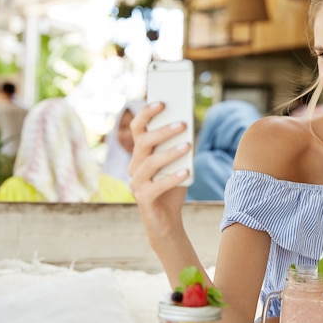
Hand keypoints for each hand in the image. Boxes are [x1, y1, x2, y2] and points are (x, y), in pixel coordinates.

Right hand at [128, 102, 192, 238]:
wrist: (167, 220)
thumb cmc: (173, 187)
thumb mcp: (178, 164)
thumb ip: (179, 148)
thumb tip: (187, 127)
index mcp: (140, 154)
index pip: (138, 128)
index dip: (147, 114)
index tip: (162, 102)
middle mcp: (134, 166)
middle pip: (143, 142)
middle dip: (162, 131)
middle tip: (183, 124)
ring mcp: (136, 183)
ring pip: (150, 163)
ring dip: (170, 153)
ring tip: (188, 145)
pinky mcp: (143, 199)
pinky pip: (156, 186)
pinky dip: (172, 178)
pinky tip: (186, 172)